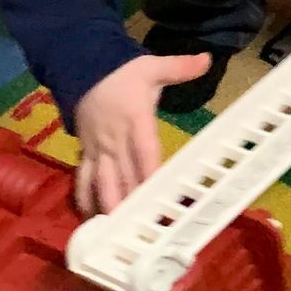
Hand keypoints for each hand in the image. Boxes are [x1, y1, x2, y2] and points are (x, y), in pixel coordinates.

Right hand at [73, 51, 209, 214]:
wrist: (82, 66)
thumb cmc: (122, 72)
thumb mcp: (152, 66)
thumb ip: (180, 67)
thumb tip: (207, 58)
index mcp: (136, 121)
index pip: (146, 153)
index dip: (151, 176)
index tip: (159, 198)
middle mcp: (116, 140)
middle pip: (125, 175)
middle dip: (133, 203)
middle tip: (144, 228)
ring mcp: (98, 149)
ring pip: (102, 182)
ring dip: (109, 206)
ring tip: (116, 232)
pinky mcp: (86, 152)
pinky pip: (83, 178)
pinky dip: (85, 198)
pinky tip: (91, 219)